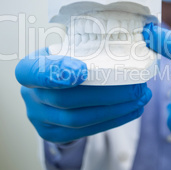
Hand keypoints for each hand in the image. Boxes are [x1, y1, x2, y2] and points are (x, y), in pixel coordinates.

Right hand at [15, 48, 151, 143]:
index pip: (35, 72)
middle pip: (65, 98)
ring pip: (78, 119)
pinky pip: (85, 131)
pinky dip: (112, 120)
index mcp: (29, 69)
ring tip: (140, 97)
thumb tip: (129, 35)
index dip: (57, 72)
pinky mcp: (54, 134)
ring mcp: (40, 118)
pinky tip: (132, 110)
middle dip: (105, 94)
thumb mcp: (65, 49)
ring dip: (115, 110)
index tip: (83, 70)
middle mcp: (30, 96)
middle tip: (136, 85)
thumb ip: (83, 46)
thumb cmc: (65, 63)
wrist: (51, 91)